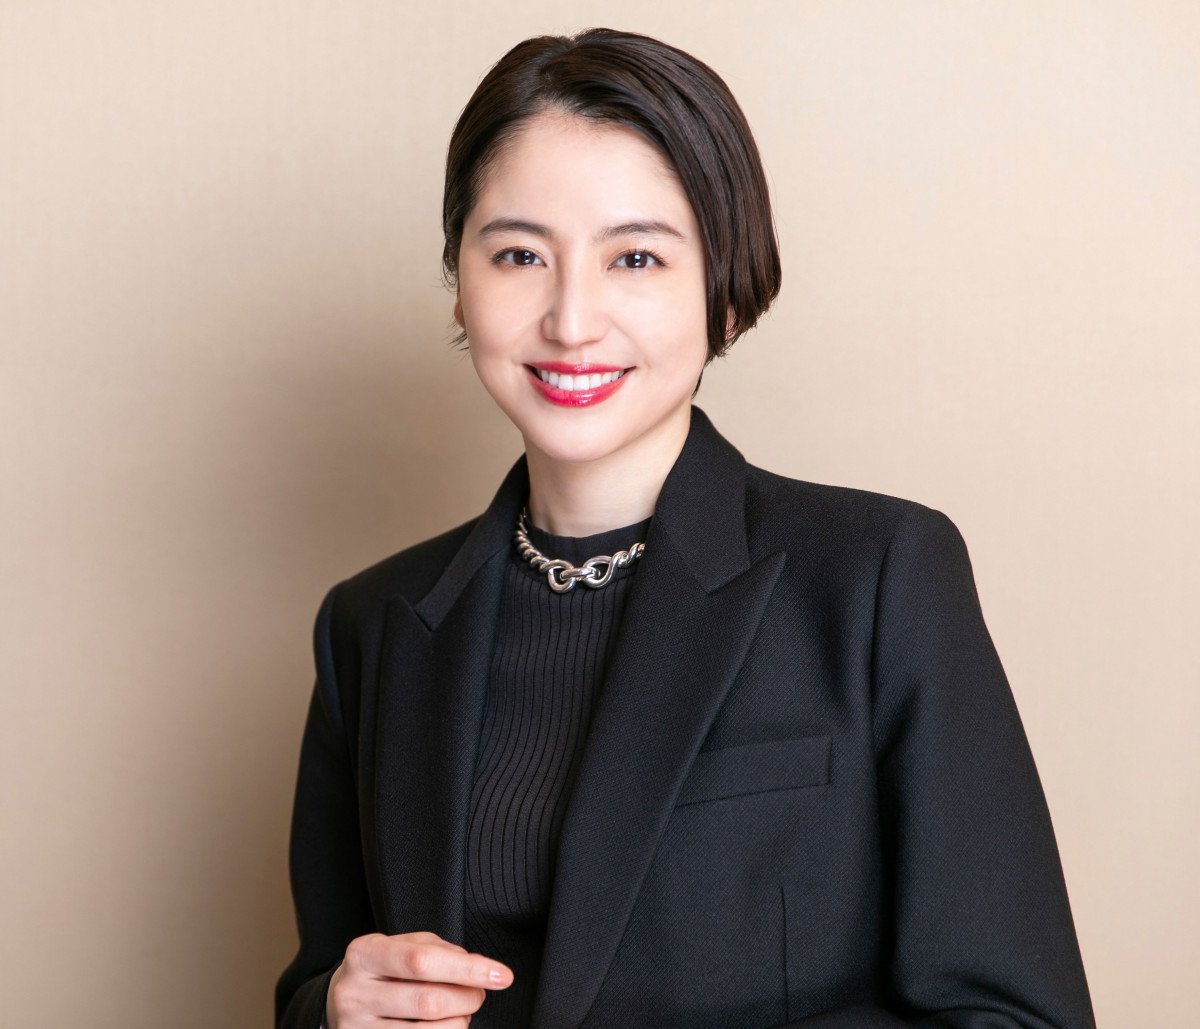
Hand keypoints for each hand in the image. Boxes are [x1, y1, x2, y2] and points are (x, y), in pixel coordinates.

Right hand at [326, 931, 512, 1026]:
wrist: (339, 999)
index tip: (501, 975)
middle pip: (428, 1001)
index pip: (422, 961)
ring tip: (461, 1011)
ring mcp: (356, 1028)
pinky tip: (446, 1026)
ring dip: (459, 1022)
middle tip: (478, 994)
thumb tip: (477, 966)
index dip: (467, 969)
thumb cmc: (381, 968)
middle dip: (468, 998)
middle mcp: (355, 992)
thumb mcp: (401, 946)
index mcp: (364, 954)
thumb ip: (439, 950)